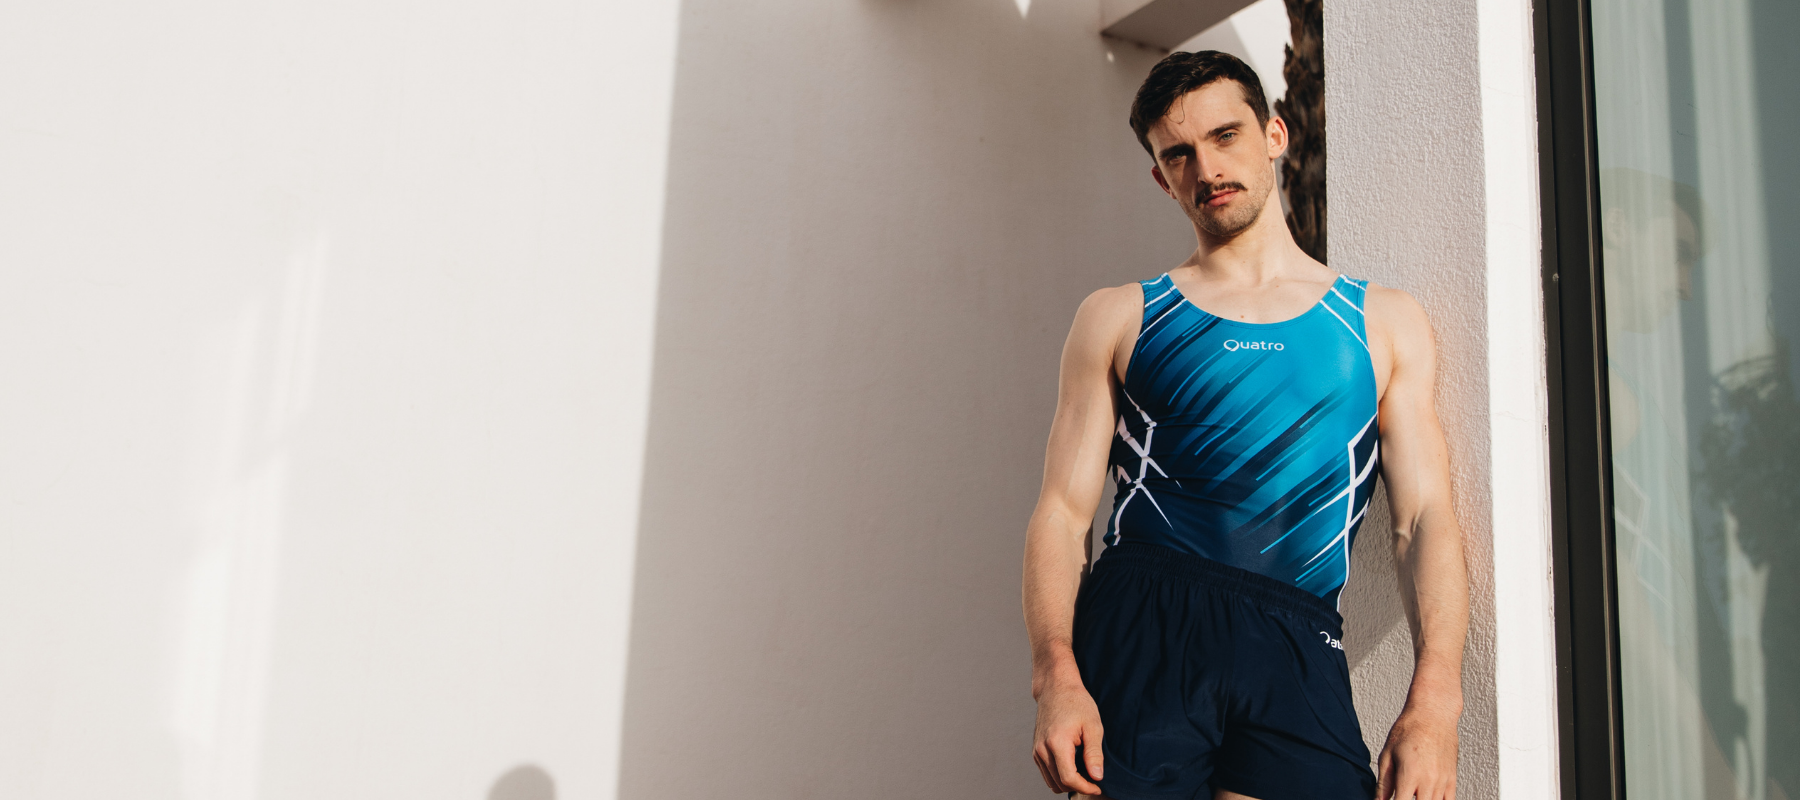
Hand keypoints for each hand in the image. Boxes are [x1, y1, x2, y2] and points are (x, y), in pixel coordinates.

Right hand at [1031, 678, 1104, 794]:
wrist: (1056, 688)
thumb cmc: (1077, 703)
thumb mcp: (1093, 726)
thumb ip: (1094, 754)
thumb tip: (1097, 777)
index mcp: (1057, 743)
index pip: (1068, 778)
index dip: (1085, 787)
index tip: (1098, 787)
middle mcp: (1042, 749)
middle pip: (1059, 783)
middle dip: (1078, 787)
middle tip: (1094, 780)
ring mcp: (1037, 750)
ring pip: (1051, 781)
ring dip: (1067, 783)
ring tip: (1084, 775)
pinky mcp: (1036, 750)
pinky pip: (1046, 773)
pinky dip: (1059, 777)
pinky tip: (1073, 768)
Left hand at [1376, 707, 1458, 799]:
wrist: (1433, 713)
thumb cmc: (1408, 729)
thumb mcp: (1387, 754)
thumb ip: (1383, 782)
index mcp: (1409, 775)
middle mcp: (1428, 781)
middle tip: (1401, 795)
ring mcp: (1443, 782)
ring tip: (1414, 793)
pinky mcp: (1452, 779)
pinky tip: (1428, 797)